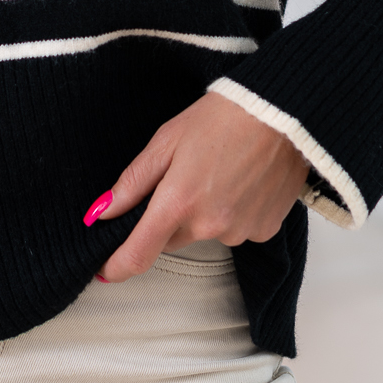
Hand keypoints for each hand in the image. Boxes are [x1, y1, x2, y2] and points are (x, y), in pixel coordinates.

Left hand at [86, 91, 308, 282]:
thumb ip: (132, 183)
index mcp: (177, 202)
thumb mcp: (166, 141)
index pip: (138, 254)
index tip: (104, 270)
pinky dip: (233, 213)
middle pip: (171, 239)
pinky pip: (236, 231)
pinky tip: (242, 182)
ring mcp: (239, 231)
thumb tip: (101, 212)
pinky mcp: (264, 230)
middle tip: (184, 178)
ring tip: (220, 172)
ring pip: (205, 234)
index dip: (116, 267)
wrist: (281, 111)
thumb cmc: (222, 118)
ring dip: (204, 214)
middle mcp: (208, 224)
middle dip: (169, 218)